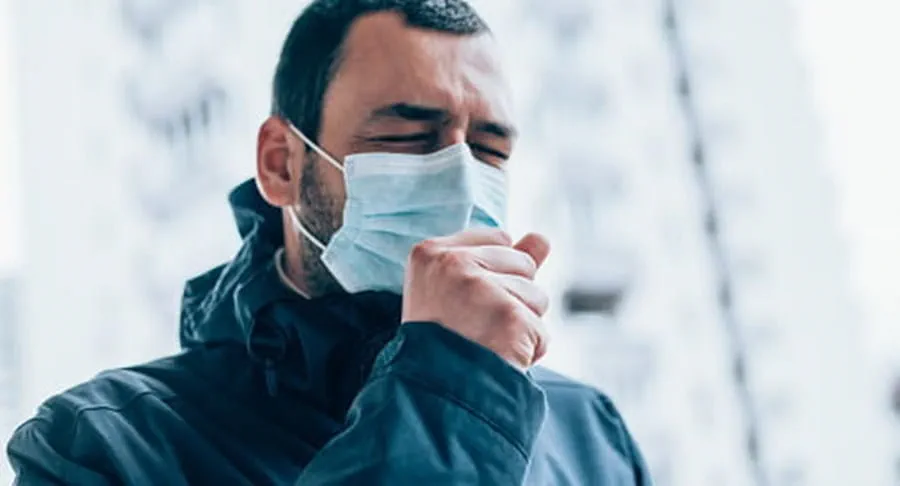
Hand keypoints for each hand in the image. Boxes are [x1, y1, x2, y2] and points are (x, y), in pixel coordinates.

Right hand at [402, 228, 551, 370]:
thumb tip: (542, 239)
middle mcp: (453, 263)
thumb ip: (503, 258)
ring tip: (485, 343)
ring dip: (522, 326)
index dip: (496, 273)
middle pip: (524, 264)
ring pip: (538, 297)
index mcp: (431, 252)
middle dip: (513, 298)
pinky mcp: (507, 316)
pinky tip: (498, 359)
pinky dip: (527, 352)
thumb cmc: (441, 344)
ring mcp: (480, 289)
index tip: (469, 303)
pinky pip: (540, 333)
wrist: (428, 395)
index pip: (499, 238)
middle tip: (475, 327)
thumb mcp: (457, 290)